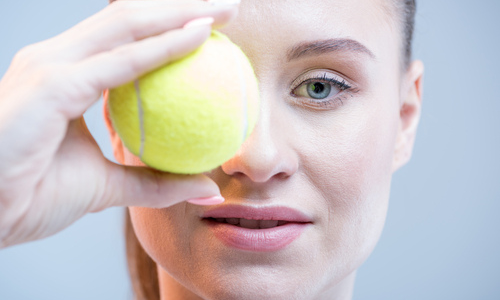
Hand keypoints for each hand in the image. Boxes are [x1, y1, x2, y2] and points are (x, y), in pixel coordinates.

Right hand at [0, 0, 237, 247]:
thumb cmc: (31, 196)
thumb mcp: (107, 185)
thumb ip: (155, 180)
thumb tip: (206, 186)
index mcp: (67, 74)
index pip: (126, 36)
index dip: (170, 24)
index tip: (216, 28)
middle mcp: (58, 59)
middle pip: (130, 17)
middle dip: (183, 5)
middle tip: (230, 7)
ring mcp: (51, 66)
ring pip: (127, 24)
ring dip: (180, 13)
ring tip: (223, 12)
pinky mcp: (51, 84)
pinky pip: (121, 62)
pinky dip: (163, 47)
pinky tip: (199, 37)